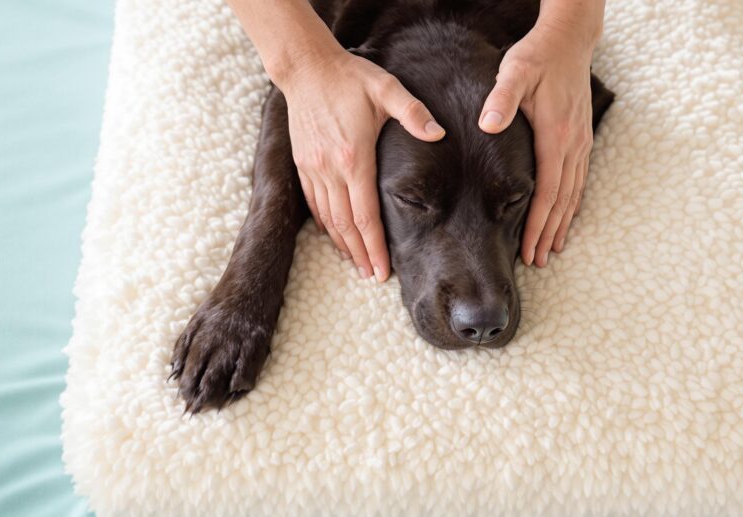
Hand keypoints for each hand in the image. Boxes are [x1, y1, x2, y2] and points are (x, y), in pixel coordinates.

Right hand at [278, 51, 444, 280]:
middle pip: (345, 225)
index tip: (382, 270)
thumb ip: (414, 113)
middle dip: (359, 254)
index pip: (364, 215)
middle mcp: (330, 168)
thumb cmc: (350, 77)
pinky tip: (335, 236)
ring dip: (342, 244)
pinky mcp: (302, 163)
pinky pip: (313, 202)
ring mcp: (313, 167)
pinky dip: (325, 224)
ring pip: (327, 218)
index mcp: (353, 157)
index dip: (374, 246)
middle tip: (372, 277)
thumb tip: (440, 134)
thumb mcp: (386, 88)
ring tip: (356, 264)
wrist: (306, 67)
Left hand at [478, 24, 596, 266]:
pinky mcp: (582, 137)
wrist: (569, 39)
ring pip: (573, 193)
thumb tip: (486, 124)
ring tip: (552, 249)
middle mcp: (572, 144)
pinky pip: (579, 178)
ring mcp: (580, 142)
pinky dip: (572, 203)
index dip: (538, 224)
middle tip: (538, 261)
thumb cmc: (537, 56)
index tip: (530, 249)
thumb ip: (501, 98)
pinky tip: (565, 216)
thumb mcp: (515, 71)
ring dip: (563, 223)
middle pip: (562, 200)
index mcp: (555, 135)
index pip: (547, 191)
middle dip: (550, 233)